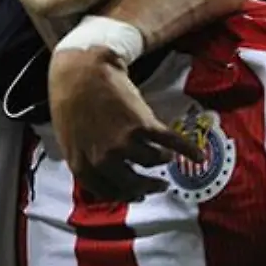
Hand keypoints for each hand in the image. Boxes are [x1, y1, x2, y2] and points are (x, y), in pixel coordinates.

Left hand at [48, 46, 203, 200]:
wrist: (82, 70)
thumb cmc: (70, 100)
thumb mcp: (69, 138)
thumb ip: (85, 158)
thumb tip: (104, 171)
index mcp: (83, 165)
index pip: (109, 192)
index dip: (126, 195)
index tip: (137, 195)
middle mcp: (105, 160)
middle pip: (134, 184)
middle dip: (149, 186)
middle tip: (159, 185)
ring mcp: (125, 144)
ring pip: (152, 160)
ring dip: (162, 158)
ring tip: (166, 154)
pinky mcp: (143, 125)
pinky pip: (170, 143)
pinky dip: (188, 150)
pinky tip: (197, 156)